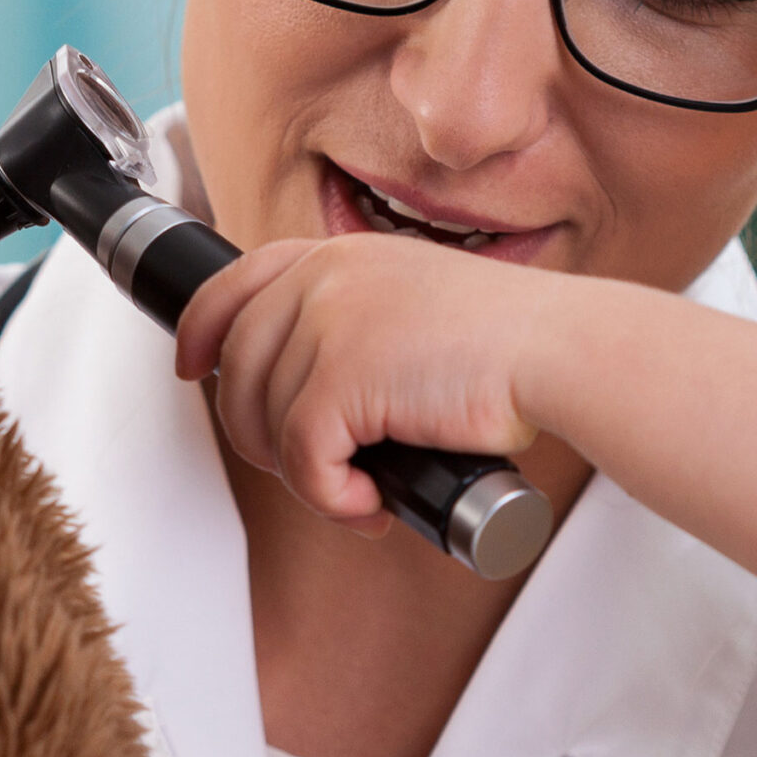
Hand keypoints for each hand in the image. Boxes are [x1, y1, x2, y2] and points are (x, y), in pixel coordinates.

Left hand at [173, 234, 552, 534]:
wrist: (559, 351)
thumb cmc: (513, 343)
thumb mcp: (416, 305)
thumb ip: (358, 323)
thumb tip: (308, 387)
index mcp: (343, 254)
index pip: (234, 282)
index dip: (201, 331)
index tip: (196, 368)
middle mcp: (327, 277)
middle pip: (237, 367)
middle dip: (262, 434)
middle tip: (320, 469)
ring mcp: (329, 322)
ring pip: (263, 421)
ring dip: (306, 475)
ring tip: (359, 489)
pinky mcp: (341, 377)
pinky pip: (301, 460)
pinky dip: (331, 498)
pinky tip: (371, 502)